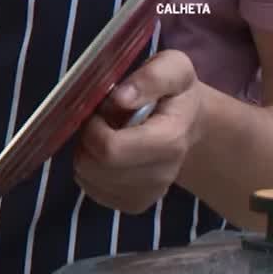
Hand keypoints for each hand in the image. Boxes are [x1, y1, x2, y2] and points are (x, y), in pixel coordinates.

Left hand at [74, 49, 204, 213]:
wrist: (187, 125)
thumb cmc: (175, 94)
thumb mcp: (173, 68)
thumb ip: (152, 76)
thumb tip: (121, 98)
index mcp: (169, 141)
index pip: (110, 149)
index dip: (94, 129)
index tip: (102, 111)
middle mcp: (160, 175)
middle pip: (95, 167)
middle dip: (87, 140)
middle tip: (101, 122)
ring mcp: (146, 195)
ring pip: (88, 178)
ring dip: (87, 154)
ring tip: (107, 135)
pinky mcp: (132, 204)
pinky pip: (90, 189)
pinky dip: (90, 170)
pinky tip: (108, 154)